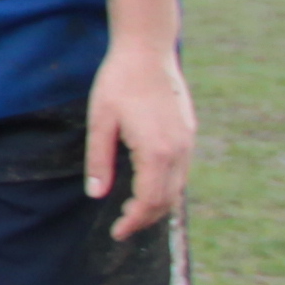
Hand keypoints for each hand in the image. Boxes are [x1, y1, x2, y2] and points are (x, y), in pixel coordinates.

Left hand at [82, 0, 192, 238]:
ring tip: (132, 210)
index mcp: (157, 151)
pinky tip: (147, 186)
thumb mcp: (100, 121)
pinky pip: (181, 171)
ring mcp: (188, 142)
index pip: (149, 200)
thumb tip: (96, 194)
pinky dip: (166, 187)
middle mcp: (179, 150)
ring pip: (178, 187)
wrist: (148, 51)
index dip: (133, 220)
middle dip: (145, 217)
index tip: (117, 232)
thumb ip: (98, 160)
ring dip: (157, 204)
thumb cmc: (118, 83)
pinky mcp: (189, 133)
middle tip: (121, 226)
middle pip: (167, 199)